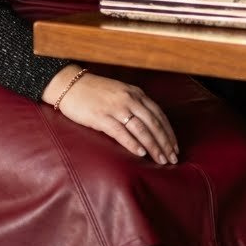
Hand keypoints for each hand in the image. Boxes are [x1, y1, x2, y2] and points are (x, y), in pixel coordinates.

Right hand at [44, 70, 178, 164]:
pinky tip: (141, 153)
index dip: (168, 132)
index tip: (175, 147)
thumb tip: (149, 124)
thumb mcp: (120, 92)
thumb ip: (135, 104)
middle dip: (165, 143)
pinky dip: (133, 143)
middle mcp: (129, 99)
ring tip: (161, 160)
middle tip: (173, 158)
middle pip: (153, 124)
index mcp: (135, 93)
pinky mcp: (101, 117)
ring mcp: (115, 108)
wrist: (70, 85)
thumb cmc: (95, 91)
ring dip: (153, 146)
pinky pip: (121, 132)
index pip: (159, 115)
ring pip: (141, 129)